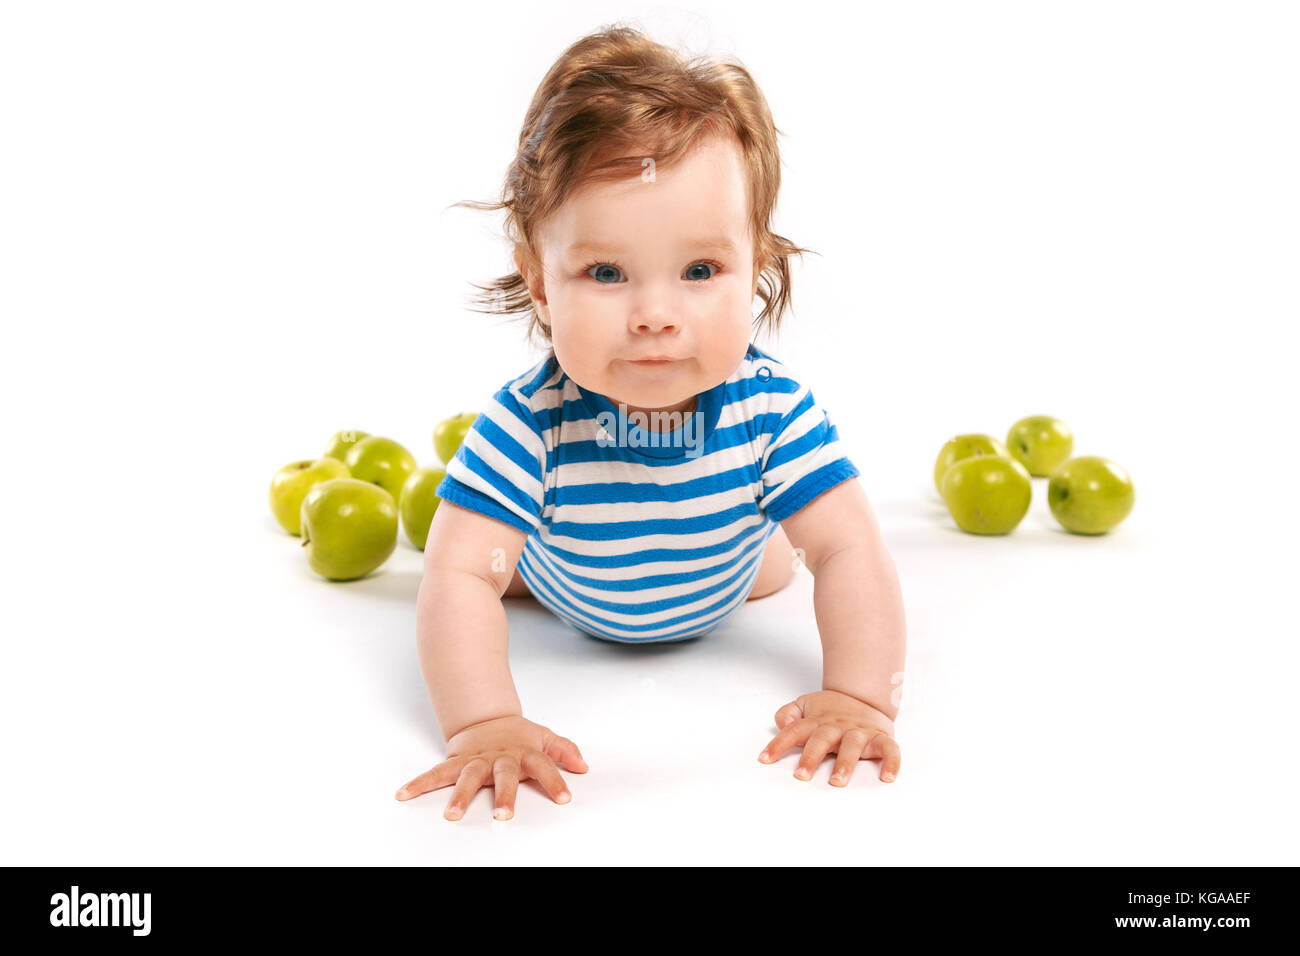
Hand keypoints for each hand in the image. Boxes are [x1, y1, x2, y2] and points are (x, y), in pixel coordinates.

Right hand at [395, 715, 587, 819]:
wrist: (486, 717)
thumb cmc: (517, 735)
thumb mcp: (543, 737)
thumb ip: (563, 750)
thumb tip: (583, 766)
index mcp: (524, 752)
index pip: (544, 765)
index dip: (555, 780)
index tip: (565, 798)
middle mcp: (500, 757)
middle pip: (503, 775)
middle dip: (504, 795)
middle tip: (505, 815)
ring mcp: (476, 760)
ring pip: (468, 777)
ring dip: (459, 796)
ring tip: (451, 815)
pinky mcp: (456, 762)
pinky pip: (436, 773)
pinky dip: (419, 783)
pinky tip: (403, 794)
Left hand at [757, 690, 900, 785]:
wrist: (865, 696)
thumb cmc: (832, 709)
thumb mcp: (806, 705)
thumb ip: (789, 714)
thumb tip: (782, 724)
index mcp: (817, 720)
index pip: (794, 731)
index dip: (779, 744)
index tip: (764, 759)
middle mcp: (837, 726)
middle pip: (822, 740)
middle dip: (811, 757)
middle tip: (801, 776)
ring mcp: (859, 732)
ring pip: (852, 746)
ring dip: (845, 763)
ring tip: (837, 781)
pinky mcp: (880, 738)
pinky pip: (889, 749)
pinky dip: (891, 762)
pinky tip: (887, 777)